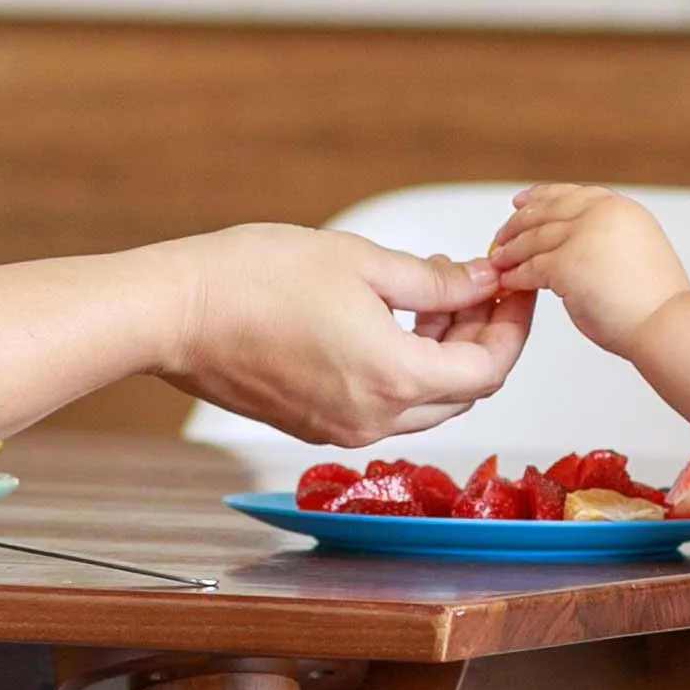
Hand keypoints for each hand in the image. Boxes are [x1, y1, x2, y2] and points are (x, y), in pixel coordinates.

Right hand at [165, 225, 533, 444]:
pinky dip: (405, 368)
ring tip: (436, 296)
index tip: (513, 285)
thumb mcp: (361, 262)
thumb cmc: (253, 279)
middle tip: (483, 285)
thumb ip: (434, 281)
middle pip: (465, 391)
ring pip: (426, 402)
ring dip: (444, 354)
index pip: (490, 368)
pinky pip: (385, 406)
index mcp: (394, 378)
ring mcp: (342, 428)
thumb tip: (481, 282)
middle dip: (483, 337)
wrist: (175, 314)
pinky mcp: (315, 424)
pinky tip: (392, 321)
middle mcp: (374, 418)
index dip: (512, 324)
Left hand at [489, 185, 689, 353]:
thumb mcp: (634, 249)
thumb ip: (606, 236)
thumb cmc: (653, 300)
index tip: (521, 201)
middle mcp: (602, 214)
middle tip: (500, 235)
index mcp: (620, 208)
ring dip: (511, 251)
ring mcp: (584, 237)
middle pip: (546, 212)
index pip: (570, 195)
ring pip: (534, 239)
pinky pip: (531, 268)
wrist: (666, 324)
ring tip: (497, 261)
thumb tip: (574, 238)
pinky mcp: (568, 264)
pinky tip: (507, 282)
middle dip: (518, 223)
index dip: (542, 197)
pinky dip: (515, 276)